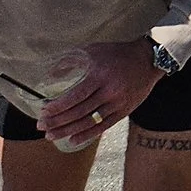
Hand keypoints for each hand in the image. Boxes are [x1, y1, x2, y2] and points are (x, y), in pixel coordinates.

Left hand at [35, 38, 161, 141]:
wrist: (149, 59)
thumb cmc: (118, 53)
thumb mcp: (95, 50)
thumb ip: (72, 60)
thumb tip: (50, 74)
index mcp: (100, 74)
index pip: (75, 95)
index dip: (58, 107)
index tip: (43, 112)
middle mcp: (109, 90)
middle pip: (79, 111)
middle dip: (57, 121)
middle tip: (41, 126)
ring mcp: (118, 102)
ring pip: (89, 121)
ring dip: (68, 131)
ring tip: (51, 136)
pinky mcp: (124, 110)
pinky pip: (104, 126)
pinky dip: (87, 135)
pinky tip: (73, 140)